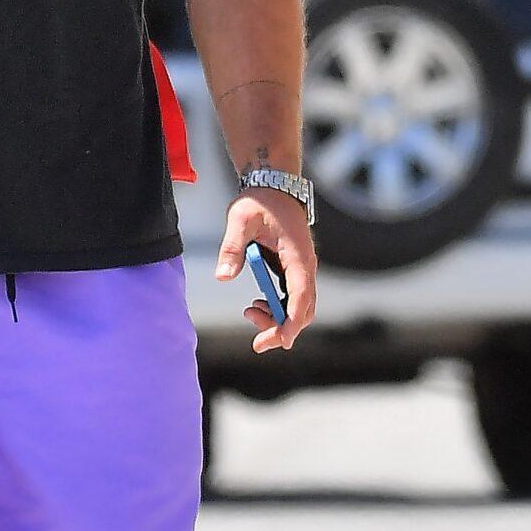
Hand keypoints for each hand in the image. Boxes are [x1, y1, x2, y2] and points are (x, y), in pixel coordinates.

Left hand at [217, 190, 316, 352]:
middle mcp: (306, 266)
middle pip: (305, 310)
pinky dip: (278, 308)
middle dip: (284, 330)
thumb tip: (223, 275)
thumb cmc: (259, 202)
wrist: (274, 186)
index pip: (301, 296)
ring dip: (279, 319)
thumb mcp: (240, 220)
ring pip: (300, 307)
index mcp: (298, 256)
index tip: (281, 340)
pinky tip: (257, 304)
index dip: (292, 321)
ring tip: (250, 312)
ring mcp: (302, 269)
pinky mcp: (295, 269)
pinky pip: (293, 298)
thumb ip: (232, 247)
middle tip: (258, 343)